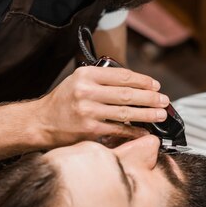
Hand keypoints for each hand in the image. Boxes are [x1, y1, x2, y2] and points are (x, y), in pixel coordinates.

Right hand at [37, 65, 168, 146]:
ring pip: (125, 112)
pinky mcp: (89, 130)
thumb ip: (102, 80)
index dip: (143, 81)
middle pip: (127, 94)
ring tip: (160, 115)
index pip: (122, 76)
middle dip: (150, 98)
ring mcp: (88, 111)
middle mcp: (86, 91)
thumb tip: (134, 85)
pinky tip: (144, 131)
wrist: (41, 122)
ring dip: (147, 114)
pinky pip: (118, 130)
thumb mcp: (78, 81)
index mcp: (86, 75)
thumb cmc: (63, 101)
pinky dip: (133, 131)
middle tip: (164, 100)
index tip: (155, 85)